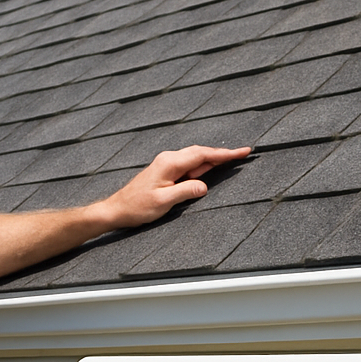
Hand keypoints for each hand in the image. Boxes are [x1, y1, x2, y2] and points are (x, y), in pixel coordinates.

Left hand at [100, 144, 250, 228]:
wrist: (118, 209)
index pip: (203, 155)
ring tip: (232, 160)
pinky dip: (201, 165)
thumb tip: (204, 187)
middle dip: (222, 154)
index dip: (224, 154)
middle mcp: (168, 159)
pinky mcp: (165, 171)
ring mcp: (166, 164)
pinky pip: (187, 165)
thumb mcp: (164, 202)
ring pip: (195, 158)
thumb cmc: (137, 207)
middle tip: (242, 154)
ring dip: (212, 159)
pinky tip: (209, 168)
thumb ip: (186, 191)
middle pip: (201, 153)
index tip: (242, 152)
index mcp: (170, 163)